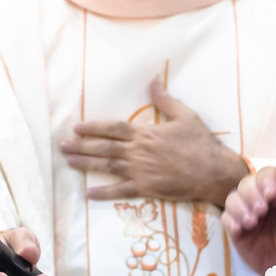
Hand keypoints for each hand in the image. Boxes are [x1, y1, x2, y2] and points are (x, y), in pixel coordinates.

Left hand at [60, 78, 248, 206]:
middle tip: (63, 146)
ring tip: (69, 162)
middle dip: (82, 145)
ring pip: (108, 166)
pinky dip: (104, 192)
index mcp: (146, 133)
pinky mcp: (147, 188)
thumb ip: (166, 100)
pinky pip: (121, 191)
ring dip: (86, 164)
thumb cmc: (200, 143)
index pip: (114, 128)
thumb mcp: (185, 116)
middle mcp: (139, 152)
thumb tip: (153, 82)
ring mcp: (141, 171)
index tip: (77, 127)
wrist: (212, 171)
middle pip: (105, 147)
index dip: (94, 128)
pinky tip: (89, 193)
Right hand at [222, 167, 275, 274]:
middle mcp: (262, 197)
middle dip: (251, 195)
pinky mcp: (237, 227)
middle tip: (261, 212)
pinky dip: (230, 221)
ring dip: (239, 208)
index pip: (268, 174)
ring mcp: (248, 211)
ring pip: (233, 198)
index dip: (266, 181)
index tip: (271, 196)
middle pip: (247, 183)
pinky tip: (239, 231)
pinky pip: (226, 217)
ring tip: (251, 223)